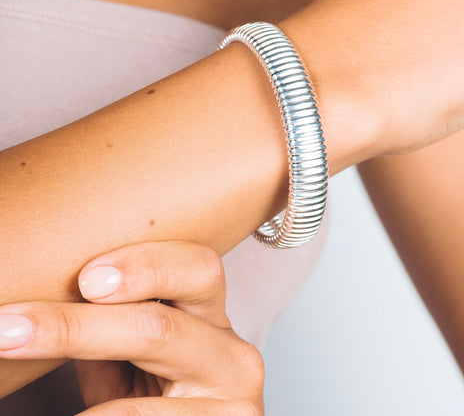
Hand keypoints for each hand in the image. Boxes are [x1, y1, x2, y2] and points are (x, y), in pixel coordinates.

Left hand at [0, 241, 263, 414]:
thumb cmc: (151, 387)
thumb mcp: (133, 350)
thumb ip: (109, 319)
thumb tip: (41, 292)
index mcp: (214, 316)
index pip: (199, 269)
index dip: (145, 266)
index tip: (83, 279)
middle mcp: (234, 356)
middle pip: (161, 328)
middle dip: (79, 327)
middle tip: (11, 329)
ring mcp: (235, 405)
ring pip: (138, 405)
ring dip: (74, 391)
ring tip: (13, 360)